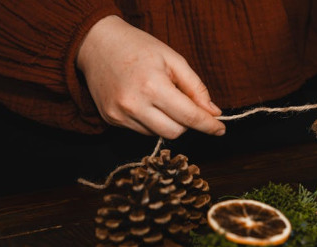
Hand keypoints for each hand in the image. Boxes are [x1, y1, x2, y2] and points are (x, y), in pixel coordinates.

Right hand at [76, 15, 224, 138]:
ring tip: (160, 97)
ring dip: (168, 122)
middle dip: (187, 123)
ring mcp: (119, 115)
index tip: (221, 129)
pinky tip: (145, 101)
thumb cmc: (138, 47)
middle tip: (186, 104)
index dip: (208, 126)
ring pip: (158, 134)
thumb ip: (196, 88)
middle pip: (175, 132)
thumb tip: (213, 112)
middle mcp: (133, 104)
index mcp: (152, 86)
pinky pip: (142, 131)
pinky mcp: (110, 120)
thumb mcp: (173, 59)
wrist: (96, 43)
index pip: (189, 117)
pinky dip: (151, 121)